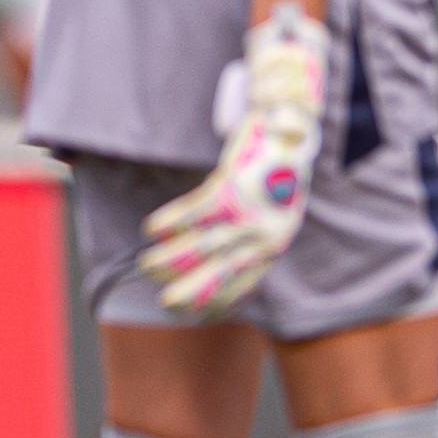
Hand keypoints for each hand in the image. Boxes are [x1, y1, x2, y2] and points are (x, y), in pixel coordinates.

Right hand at [136, 5, 331, 317]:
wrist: (289, 125)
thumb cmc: (277, 169)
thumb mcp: (273, 210)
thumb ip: (251, 237)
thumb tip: (217, 263)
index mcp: (275, 243)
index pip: (242, 283)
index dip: (214, 301)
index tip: (191, 312)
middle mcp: (265, 233)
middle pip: (219, 270)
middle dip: (190, 291)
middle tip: (165, 303)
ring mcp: (249, 210)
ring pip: (201, 244)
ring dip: (170, 257)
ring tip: (148, 264)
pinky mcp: (231, 185)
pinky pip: (194, 212)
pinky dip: (171, 222)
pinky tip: (154, 230)